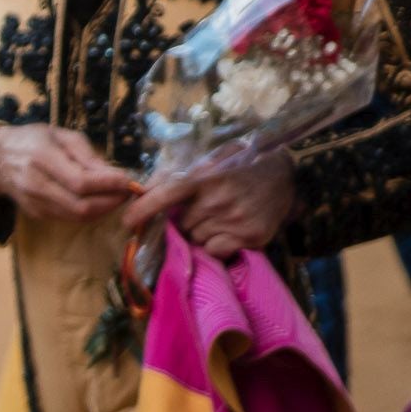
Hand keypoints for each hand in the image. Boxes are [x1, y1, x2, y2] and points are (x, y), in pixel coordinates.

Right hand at [0, 126, 140, 222]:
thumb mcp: (60, 135)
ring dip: (102, 210)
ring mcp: (33, 202)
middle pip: (81, 205)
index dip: (109, 185)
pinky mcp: (34, 213)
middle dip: (111, 202)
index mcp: (42, 157)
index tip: (128, 181)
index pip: (81, 182)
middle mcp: (35, 183)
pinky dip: (87, 213)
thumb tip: (114, 174)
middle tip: (126, 192)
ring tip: (115, 197)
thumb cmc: (31, 139)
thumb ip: (87, 154)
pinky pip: (67, 218)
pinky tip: (96, 202)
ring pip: (76, 216)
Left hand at [125, 150, 295, 258]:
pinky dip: (215, 246)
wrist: (283, 173)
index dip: (143, 209)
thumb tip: (143, 189)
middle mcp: (218, 200)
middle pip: (181, 224)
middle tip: (197, 213)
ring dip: (198, 234)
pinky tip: (226, 232)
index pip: (166, 194)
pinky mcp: (252, 236)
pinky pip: (216, 251)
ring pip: (197, 239)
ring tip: (215, 219)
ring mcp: (235, 220)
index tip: (127, 222)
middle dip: (182, 221)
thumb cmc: (239, 164)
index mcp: (204, 177)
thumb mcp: (208, 159)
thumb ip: (175, 174)